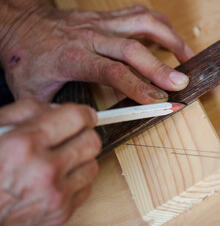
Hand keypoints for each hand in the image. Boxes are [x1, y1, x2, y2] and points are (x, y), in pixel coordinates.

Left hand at [0, 0, 192, 103]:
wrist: (18, 24)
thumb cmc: (27, 58)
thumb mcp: (32, 93)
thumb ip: (55, 113)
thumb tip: (78, 130)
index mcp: (75, 58)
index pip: (113, 72)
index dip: (138, 86)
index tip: (158, 100)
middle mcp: (92, 37)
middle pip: (134, 49)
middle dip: (161, 67)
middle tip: (183, 82)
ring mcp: (101, 24)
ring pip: (142, 24)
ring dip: (169, 38)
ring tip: (187, 55)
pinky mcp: (105, 16)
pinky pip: (138, 13)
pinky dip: (159, 23)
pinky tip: (169, 34)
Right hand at [0, 99, 100, 225]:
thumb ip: (28, 110)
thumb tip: (59, 108)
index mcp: (24, 144)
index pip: (77, 118)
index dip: (85, 113)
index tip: (86, 115)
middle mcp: (44, 170)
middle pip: (92, 141)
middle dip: (84, 135)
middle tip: (73, 137)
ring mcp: (55, 195)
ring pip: (93, 165)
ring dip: (81, 159)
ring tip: (62, 160)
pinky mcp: (61, 213)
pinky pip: (87, 188)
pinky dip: (76, 181)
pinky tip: (59, 179)